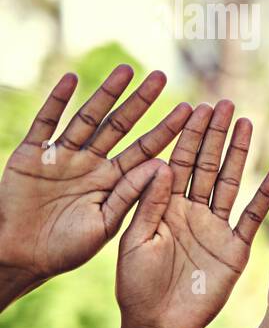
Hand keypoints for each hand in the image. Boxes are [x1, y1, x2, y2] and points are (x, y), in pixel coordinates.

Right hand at [0, 66, 189, 298]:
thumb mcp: (105, 224)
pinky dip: (57, 101)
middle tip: (161, 76)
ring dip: (105, 93)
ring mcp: (62, 157)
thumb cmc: (66, 249)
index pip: (145, 149)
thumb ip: (131, 196)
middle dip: (140, 102)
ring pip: (88, 118)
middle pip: (120, 126)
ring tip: (126, 70)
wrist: (19, 257)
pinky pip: (45, 123)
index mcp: (113, 182)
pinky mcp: (31, 155)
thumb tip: (163, 165)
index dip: (166, 130)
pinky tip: (71, 79)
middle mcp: (91, 164)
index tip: (189, 109)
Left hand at [116, 101, 268, 327]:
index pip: (178, 162)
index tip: (196, 107)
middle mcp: (192, 211)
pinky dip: (264, 197)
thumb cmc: (136, 286)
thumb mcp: (135, 241)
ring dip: (239, 154)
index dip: (188, 136)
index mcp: (163, 206)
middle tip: (225, 104)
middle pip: (206, 165)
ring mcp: (215, 227)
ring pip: (230, 183)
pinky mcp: (235, 248)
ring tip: (248, 124)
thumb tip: (163, 165)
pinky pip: (252, 218)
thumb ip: (150, 204)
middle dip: (215, 134)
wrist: (158, 325)